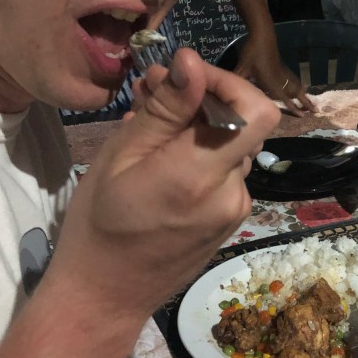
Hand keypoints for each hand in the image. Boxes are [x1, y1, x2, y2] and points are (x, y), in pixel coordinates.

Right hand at [43, 49, 279, 324]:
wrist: (106, 297)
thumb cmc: (100, 226)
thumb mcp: (121, 157)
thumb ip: (165, 109)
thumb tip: (191, 60)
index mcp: (200, 176)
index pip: (257, 112)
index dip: (230, 83)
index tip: (188, 76)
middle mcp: (232, 193)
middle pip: (240, 124)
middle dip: (201, 100)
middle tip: (148, 94)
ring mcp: (236, 209)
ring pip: (230, 145)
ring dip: (196, 126)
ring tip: (146, 126)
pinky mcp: (231, 219)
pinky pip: (224, 171)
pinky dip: (199, 153)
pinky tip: (161, 158)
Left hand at [234, 33, 315, 117]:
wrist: (262, 36)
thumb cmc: (252, 52)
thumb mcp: (243, 68)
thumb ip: (238, 80)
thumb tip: (227, 90)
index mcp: (271, 82)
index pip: (284, 98)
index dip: (293, 107)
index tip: (302, 116)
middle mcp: (280, 79)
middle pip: (296, 93)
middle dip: (305, 103)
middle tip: (316, 111)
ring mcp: (283, 73)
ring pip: (297, 87)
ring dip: (305, 95)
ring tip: (313, 104)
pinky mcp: (283, 68)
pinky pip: (294, 80)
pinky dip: (299, 86)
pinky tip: (301, 89)